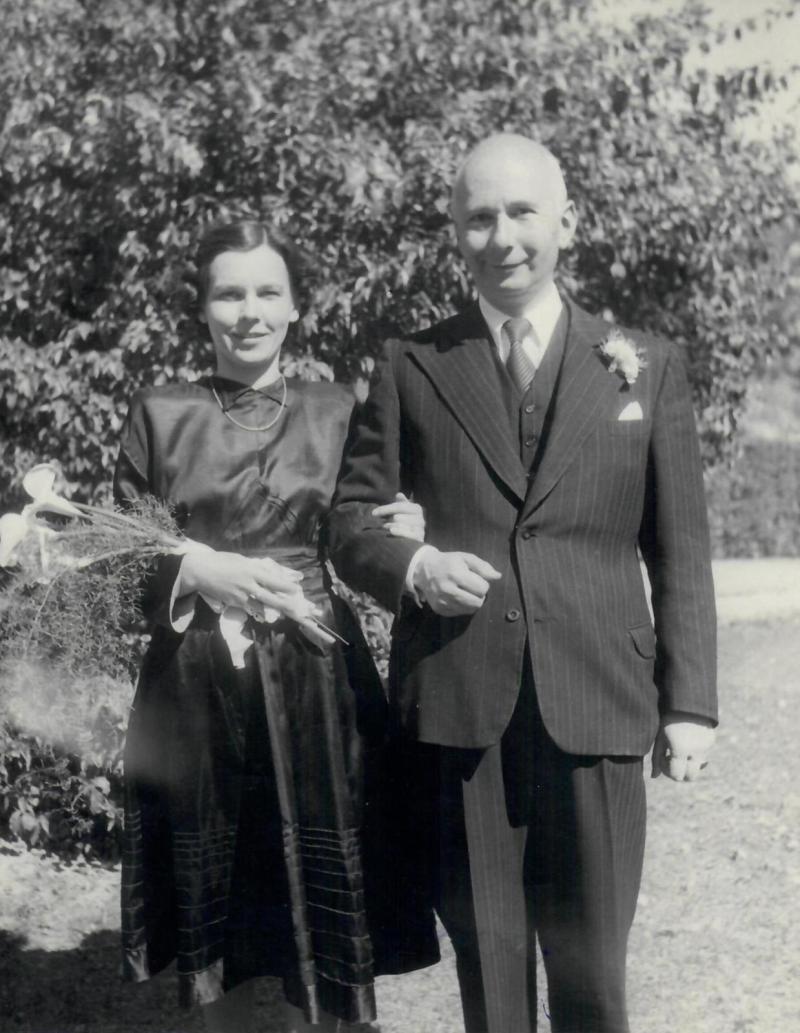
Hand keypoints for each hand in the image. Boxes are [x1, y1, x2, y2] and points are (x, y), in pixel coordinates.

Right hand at [178, 548, 304, 613]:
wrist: (200, 571)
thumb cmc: (221, 561)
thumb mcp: (241, 560)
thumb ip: (254, 568)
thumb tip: (268, 573)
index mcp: (250, 571)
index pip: (272, 580)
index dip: (285, 586)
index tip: (297, 589)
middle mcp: (247, 585)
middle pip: (269, 597)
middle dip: (284, 604)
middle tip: (296, 608)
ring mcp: (240, 596)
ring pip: (261, 606)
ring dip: (273, 610)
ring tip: (285, 612)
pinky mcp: (233, 603)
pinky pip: (249, 608)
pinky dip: (258, 611)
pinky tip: (266, 613)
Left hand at [372, 492, 425, 540]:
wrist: (412, 542)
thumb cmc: (404, 523)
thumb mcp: (402, 512)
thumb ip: (400, 503)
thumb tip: (399, 494)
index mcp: (417, 509)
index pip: (399, 506)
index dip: (385, 509)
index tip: (374, 513)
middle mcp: (421, 519)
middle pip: (397, 517)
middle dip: (388, 520)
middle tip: (383, 523)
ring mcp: (420, 530)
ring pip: (399, 525)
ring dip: (390, 527)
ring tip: (387, 528)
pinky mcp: (418, 539)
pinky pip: (405, 534)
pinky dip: (398, 532)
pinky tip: (391, 531)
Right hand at [413, 549, 501, 615]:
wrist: (424, 571)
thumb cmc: (448, 562)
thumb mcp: (465, 558)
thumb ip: (482, 567)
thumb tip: (498, 576)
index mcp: (456, 575)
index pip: (482, 589)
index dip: (483, 583)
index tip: (476, 579)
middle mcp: (448, 590)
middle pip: (477, 602)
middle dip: (479, 595)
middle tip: (472, 587)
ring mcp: (442, 602)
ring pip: (470, 610)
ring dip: (473, 601)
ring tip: (466, 592)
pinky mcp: (439, 610)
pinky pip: (461, 613)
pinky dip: (463, 606)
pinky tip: (458, 597)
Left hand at [651, 711, 715, 780]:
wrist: (686, 698)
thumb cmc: (666, 716)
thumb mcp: (659, 736)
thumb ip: (656, 758)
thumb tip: (654, 776)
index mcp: (680, 749)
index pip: (676, 776)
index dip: (668, 771)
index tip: (663, 758)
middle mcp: (696, 751)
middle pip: (690, 777)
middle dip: (680, 773)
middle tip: (671, 760)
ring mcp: (706, 746)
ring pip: (698, 767)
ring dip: (688, 763)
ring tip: (678, 748)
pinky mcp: (711, 740)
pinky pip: (703, 754)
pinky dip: (694, 753)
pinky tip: (686, 739)